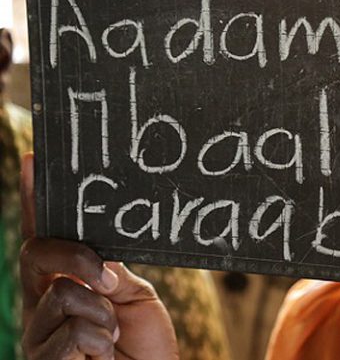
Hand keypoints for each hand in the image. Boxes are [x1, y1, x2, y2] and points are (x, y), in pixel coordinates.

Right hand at [19, 154, 178, 359]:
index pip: (46, 236)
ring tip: (113, 336)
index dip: (37, 200)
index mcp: (65, 281)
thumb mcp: (135, 297)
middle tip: (109, 282)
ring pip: (62, 295)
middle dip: (76, 259)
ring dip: (103, 316)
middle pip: (36, 254)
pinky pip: (72, 333)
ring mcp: (38, 333)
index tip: (35, 161)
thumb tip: (96, 260)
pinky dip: (100, 341)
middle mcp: (42, 303)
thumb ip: (113, 271)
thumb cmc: (142, 345)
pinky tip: (105, 355)